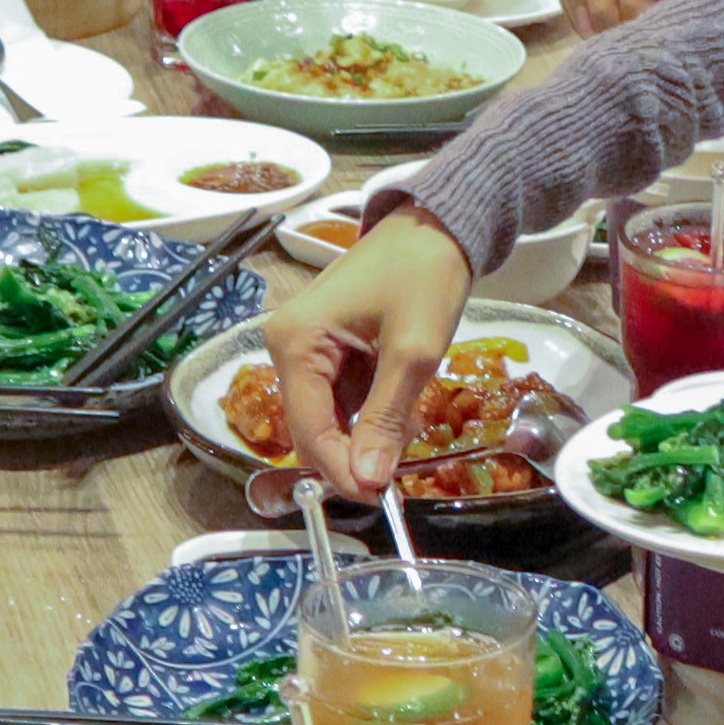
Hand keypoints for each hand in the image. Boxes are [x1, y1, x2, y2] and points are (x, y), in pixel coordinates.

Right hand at [263, 209, 478, 496]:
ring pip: (329, 417)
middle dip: (355, 454)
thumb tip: (368, 480)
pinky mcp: (325, 348)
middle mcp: (286, 346)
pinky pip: (340, 398)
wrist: (437, 225)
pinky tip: (401, 408)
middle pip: (313, 428)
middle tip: (399, 475)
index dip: (341, 471)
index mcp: (295, 343)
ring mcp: (304, 347)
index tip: (380, 498)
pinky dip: (370, 413)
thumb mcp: (413, 352)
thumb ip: (386, 418)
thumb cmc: (424, 276)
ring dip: (366, 434)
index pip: (308, 430)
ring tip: (408, 431)